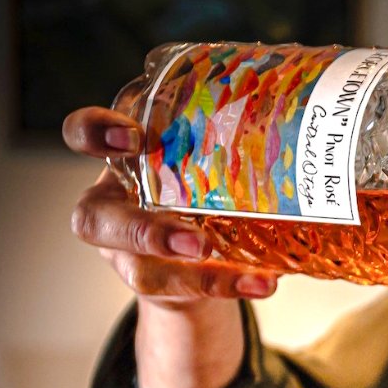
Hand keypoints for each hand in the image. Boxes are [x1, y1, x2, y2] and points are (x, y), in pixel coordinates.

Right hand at [63, 106, 278, 302]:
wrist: (198, 242)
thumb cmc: (200, 176)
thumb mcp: (206, 147)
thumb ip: (231, 129)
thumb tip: (304, 98)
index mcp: (120, 158)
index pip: (84, 135)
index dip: (96, 134)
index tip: (134, 138)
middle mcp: (114, 205)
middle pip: (95, 220)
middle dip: (142, 231)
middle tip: (195, 240)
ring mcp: (130, 252)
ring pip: (138, 268)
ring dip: (189, 272)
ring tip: (240, 275)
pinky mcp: (159, 282)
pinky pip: (185, 290)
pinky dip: (227, 285)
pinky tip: (264, 282)